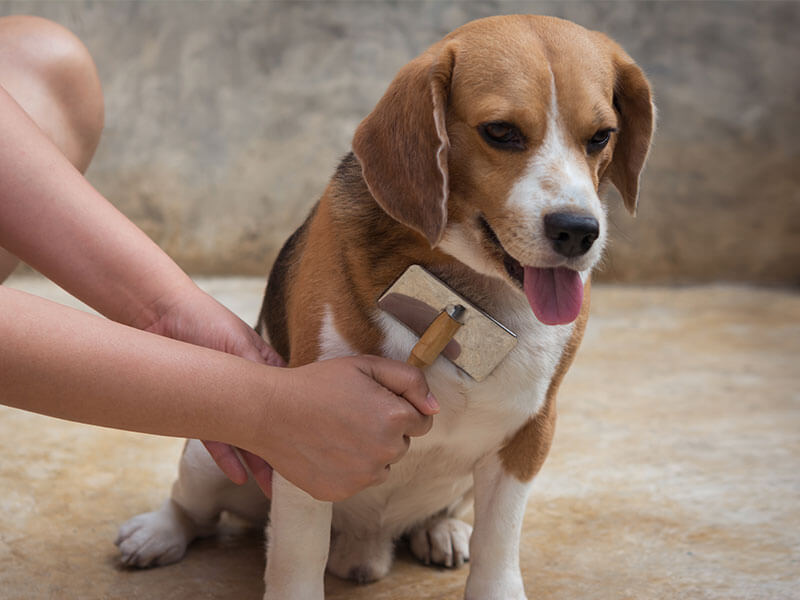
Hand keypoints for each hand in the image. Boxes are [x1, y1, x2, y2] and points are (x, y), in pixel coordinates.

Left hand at [140, 282, 284, 495]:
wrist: (161, 315)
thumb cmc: (207, 321)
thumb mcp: (240, 345)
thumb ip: (260, 374)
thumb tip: (283, 401)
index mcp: (267, 368)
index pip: (293, 401)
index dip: (302, 423)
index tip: (315, 445)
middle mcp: (249, 388)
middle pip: (270, 426)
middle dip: (282, 450)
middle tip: (296, 478)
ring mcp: (225, 400)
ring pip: (245, 437)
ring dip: (257, 462)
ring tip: (269, 487)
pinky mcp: (199, 409)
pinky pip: (215, 439)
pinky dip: (227, 457)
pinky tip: (239, 474)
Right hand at [258, 355, 437, 501]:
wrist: (269, 412)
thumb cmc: (318, 383)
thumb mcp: (366, 366)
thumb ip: (410, 380)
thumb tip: (433, 408)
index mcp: (395, 419)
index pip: (422, 421)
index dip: (400, 408)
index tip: (374, 401)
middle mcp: (385, 453)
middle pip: (402, 445)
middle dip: (386, 430)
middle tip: (351, 413)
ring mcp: (362, 478)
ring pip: (382, 466)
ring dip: (370, 452)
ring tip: (338, 431)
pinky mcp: (341, 493)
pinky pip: (359, 481)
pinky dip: (348, 469)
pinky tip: (327, 449)